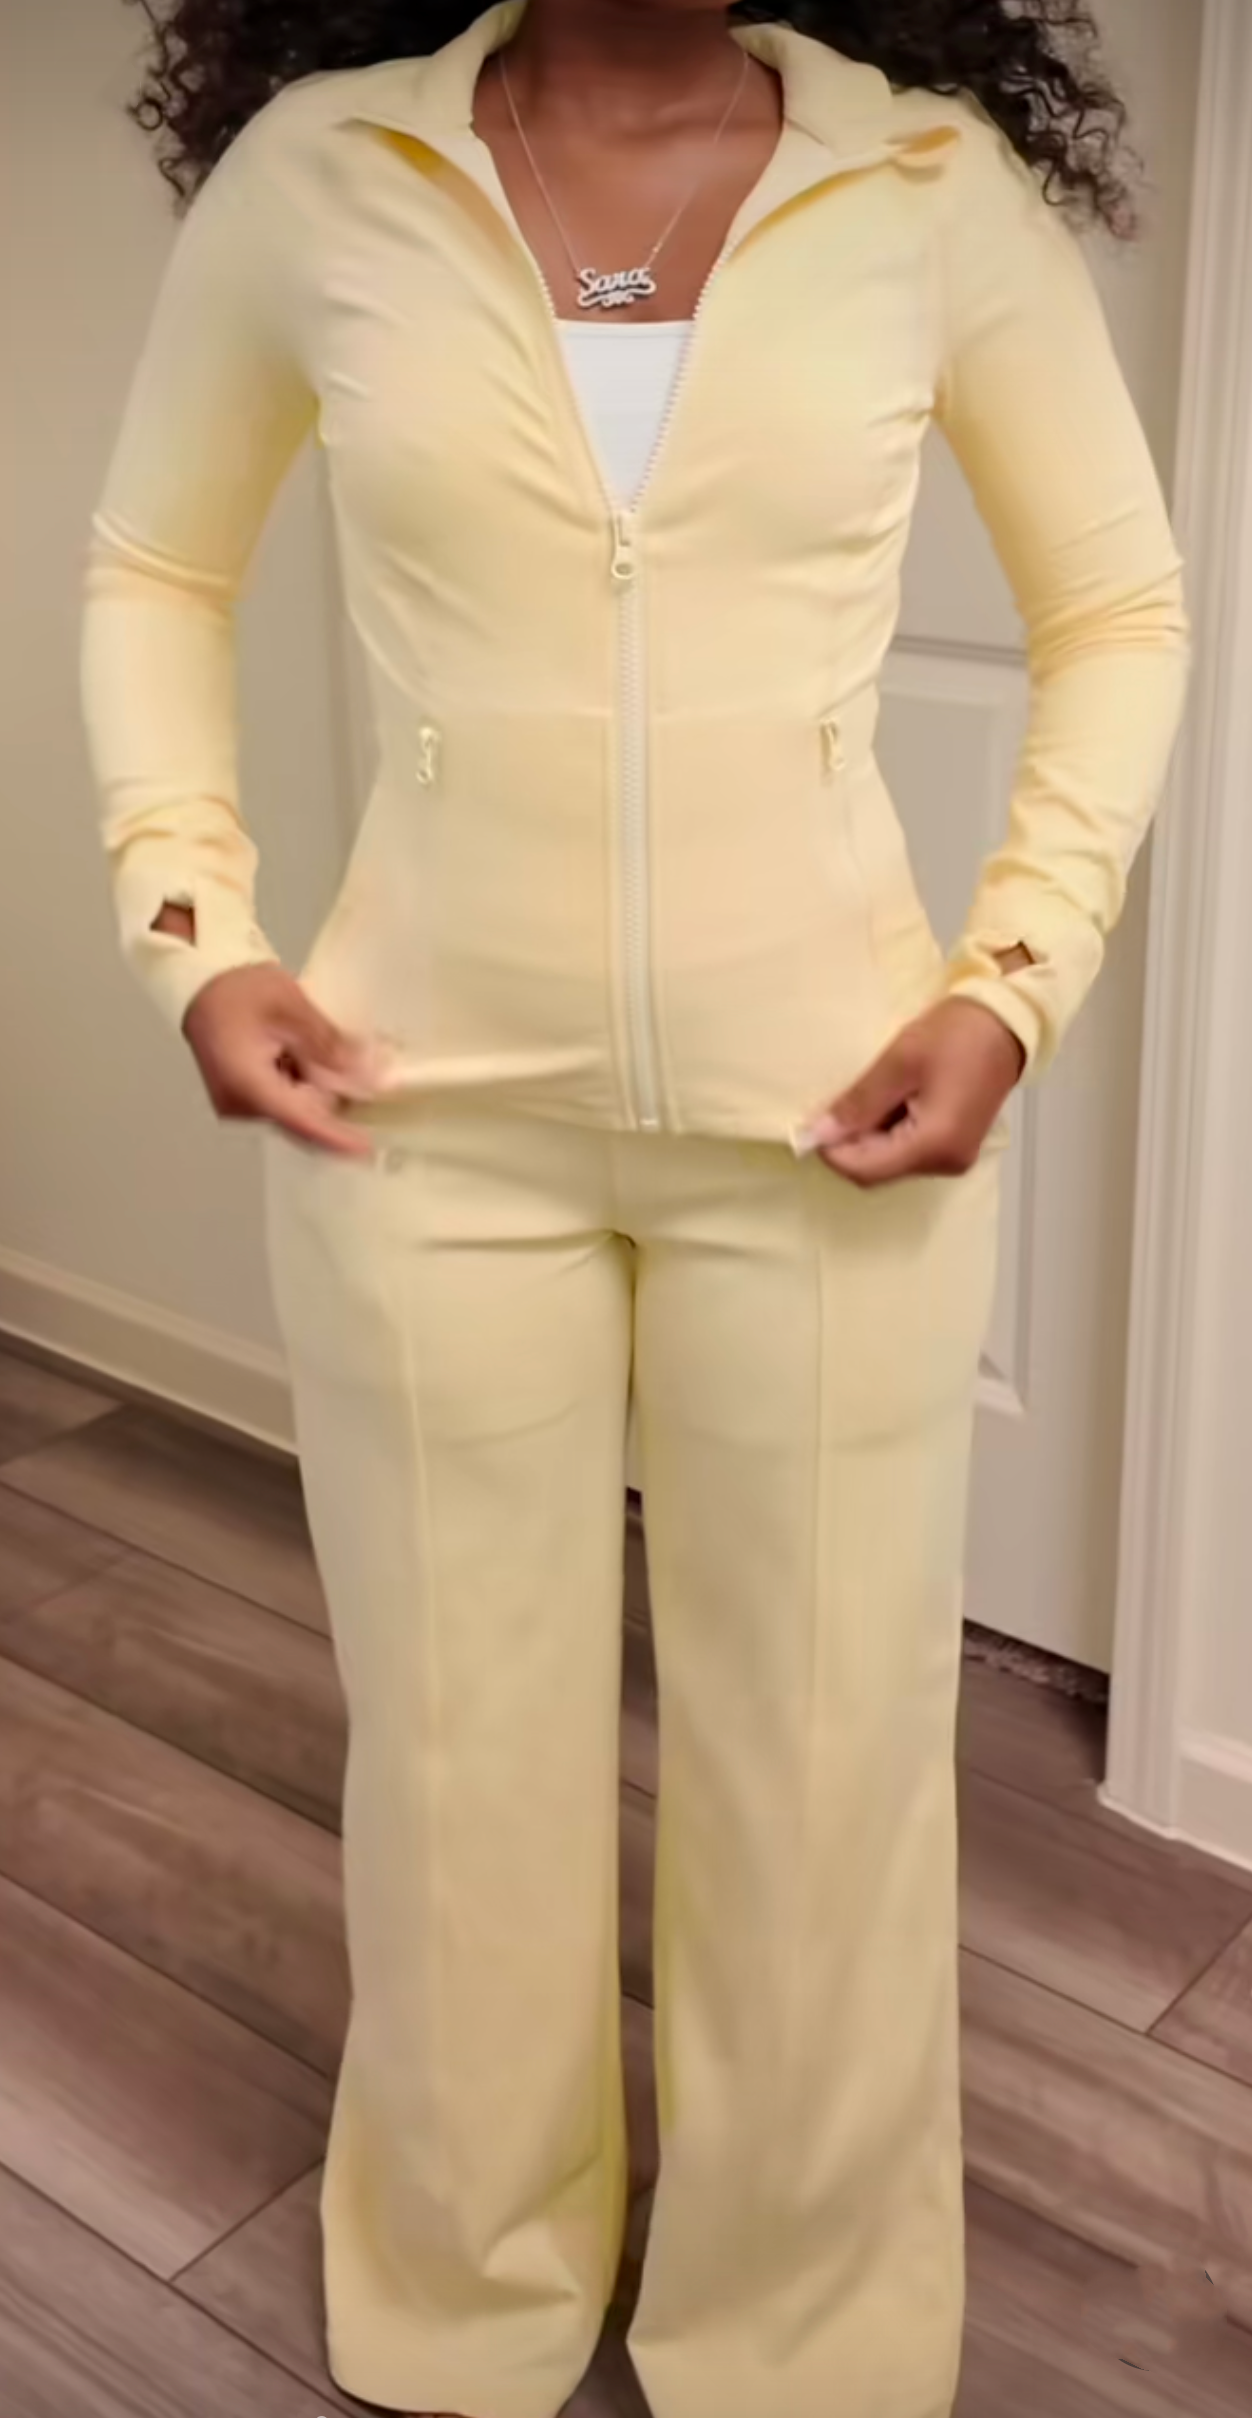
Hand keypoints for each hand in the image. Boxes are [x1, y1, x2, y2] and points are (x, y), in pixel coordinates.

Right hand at [182, 963, 381, 1156]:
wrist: (201, 983)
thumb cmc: (238, 989)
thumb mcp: (292, 1007)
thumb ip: (331, 1046)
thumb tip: (370, 1077)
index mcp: (247, 1085)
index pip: (300, 1123)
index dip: (336, 1137)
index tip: (367, 1148)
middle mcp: (240, 1106)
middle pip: (302, 1121)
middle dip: (338, 1105)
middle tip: (371, 1080)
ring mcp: (239, 1107)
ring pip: (295, 1114)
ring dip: (322, 1094)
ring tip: (344, 1062)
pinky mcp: (243, 1100)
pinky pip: (283, 1104)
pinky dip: (306, 1089)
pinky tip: (317, 1063)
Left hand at [801, 997, 1024, 1186]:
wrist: (1008, 1021)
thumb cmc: (956, 1034)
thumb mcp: (899, 1060)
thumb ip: (858, 1102)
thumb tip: (818, 1134)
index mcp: (934, 1145)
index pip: (865, 1170)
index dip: (831, 1151)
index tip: (810, 1121)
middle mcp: (946, 1163)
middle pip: (877, 1171)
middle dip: (848, 1143)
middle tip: (834, 1104)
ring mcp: (953, 1158)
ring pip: (890, 1162)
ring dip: (867, 1136)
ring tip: (863, 1096)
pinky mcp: (955, 1147)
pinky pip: (909, 1151)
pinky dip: (888, 1132)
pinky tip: (885, 1100)